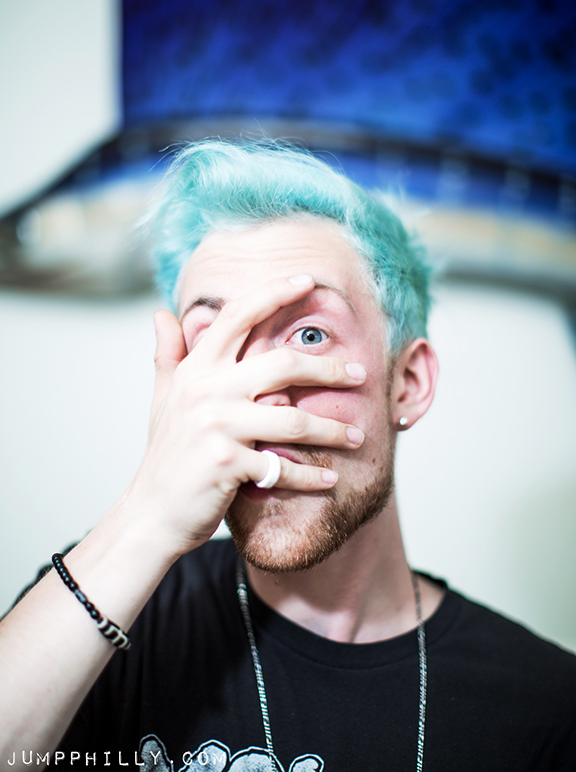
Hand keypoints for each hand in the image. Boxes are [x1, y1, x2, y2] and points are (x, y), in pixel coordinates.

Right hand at [126, 275, 366, 556]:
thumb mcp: (164, 399)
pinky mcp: (228, 464)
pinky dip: (311, 476)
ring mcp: (217, 427)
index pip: (237, 316)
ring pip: (294, 419)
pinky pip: (283, 465)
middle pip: (284, 364)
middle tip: (359, 374)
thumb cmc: (166, 455)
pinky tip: (329, 480)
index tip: (308, 280)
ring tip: (356, 436)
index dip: (274, 292)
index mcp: (196, 370)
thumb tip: (162, 314)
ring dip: (332, 430)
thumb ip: (169, 355)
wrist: (151, 513)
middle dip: (329, 368)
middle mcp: (206, 391)